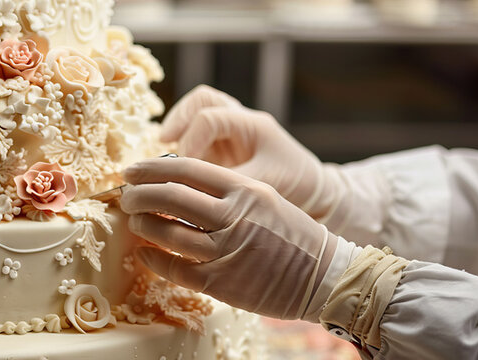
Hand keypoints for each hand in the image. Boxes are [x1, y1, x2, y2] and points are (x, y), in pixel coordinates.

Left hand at [119, 157, 343, 319]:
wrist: (326, 276)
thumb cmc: (292, 235)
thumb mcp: (265, 198)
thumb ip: (225, 190)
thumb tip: (176, 182)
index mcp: (246, 190)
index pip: (186, 169)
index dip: (152, 168)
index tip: (132, 171)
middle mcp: (235, 217)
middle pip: (170, 197)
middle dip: (139, 194)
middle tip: (126, 196)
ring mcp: (227, 251)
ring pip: (167, 232)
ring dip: (142, 225)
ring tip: (135, 221)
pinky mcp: (222, 283)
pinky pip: (175, 268)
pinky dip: (153, 258)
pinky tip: (144, 253)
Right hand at [160, 85, 336, 217]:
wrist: (313, 189)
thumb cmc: (295, 184)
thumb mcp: (264, 185)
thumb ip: (230, 183)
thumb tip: (192, 189)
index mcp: (253, 125)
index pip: (210, 118)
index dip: (191, 141)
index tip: (185, 168)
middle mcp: (240, 121)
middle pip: (203, 99)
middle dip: (179, 118)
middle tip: (164, 142)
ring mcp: (230, 130)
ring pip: (197, 109)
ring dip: (178, 125)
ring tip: (165, 149)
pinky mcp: (222, 145)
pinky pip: (194, 132)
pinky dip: (181, 141)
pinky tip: (175, 163)